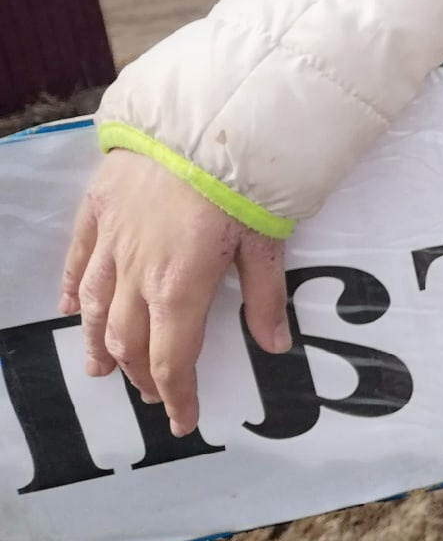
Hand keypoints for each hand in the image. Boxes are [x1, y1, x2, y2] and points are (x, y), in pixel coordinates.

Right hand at [61, 149, 290, 436]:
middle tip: (154, 393)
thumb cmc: (243, 181)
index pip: (172, 358)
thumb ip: (266, 297)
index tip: (183, 419)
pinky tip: (70, 307)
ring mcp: (113, 241)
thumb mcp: (267, 241)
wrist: (201, 120)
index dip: (177, 394)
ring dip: (99, 343)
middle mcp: (137, 273)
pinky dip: (72, 287)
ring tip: (101, 370)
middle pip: (128, 340)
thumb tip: (273, 346)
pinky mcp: (99, 208)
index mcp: (180, 288)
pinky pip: (78, 258)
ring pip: (96, 306)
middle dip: (140, 374)